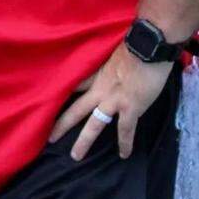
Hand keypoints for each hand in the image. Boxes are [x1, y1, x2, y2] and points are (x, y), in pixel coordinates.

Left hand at [48, 43, 172, 161]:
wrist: (148, 46)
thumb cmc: (134, 42)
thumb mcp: (113, 50)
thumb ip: (109, 61)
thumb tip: (113, 62)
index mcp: (97, 73)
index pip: (75, 85)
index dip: (63, 93)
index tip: (49, 101)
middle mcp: (100, 89)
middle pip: (77, 108)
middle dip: (63, 123)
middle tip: (50, 138)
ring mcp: (113, 100)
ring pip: (94, 124)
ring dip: (84, 141)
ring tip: (75, 156)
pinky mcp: (130, 108)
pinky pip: (125, 130)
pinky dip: (125, 143)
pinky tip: (124, 154)